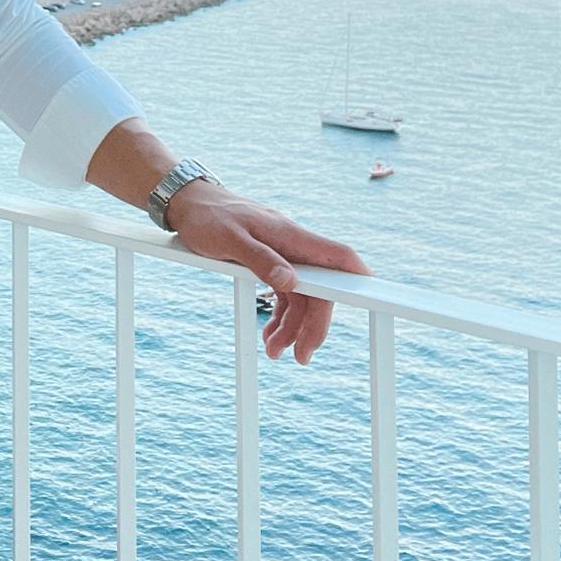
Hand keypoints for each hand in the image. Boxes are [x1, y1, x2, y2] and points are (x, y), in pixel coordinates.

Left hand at [165, 183, 369, 364]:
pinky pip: (283, 294)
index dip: (358, 277)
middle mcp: (291, 246)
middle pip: (319, 289)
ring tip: (274, 351)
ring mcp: (281, 255)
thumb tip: (291, 283)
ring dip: (292, 327)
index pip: (336, 255)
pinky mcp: (267, 263)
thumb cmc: (207, 217)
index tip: (373, 301)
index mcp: (289, 235)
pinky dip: (279, 317)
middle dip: (314, 324)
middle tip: (302, 357)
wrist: (187, 204)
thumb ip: (260, 261)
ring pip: (300, 296)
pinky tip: (269, 335)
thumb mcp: (229, 240)